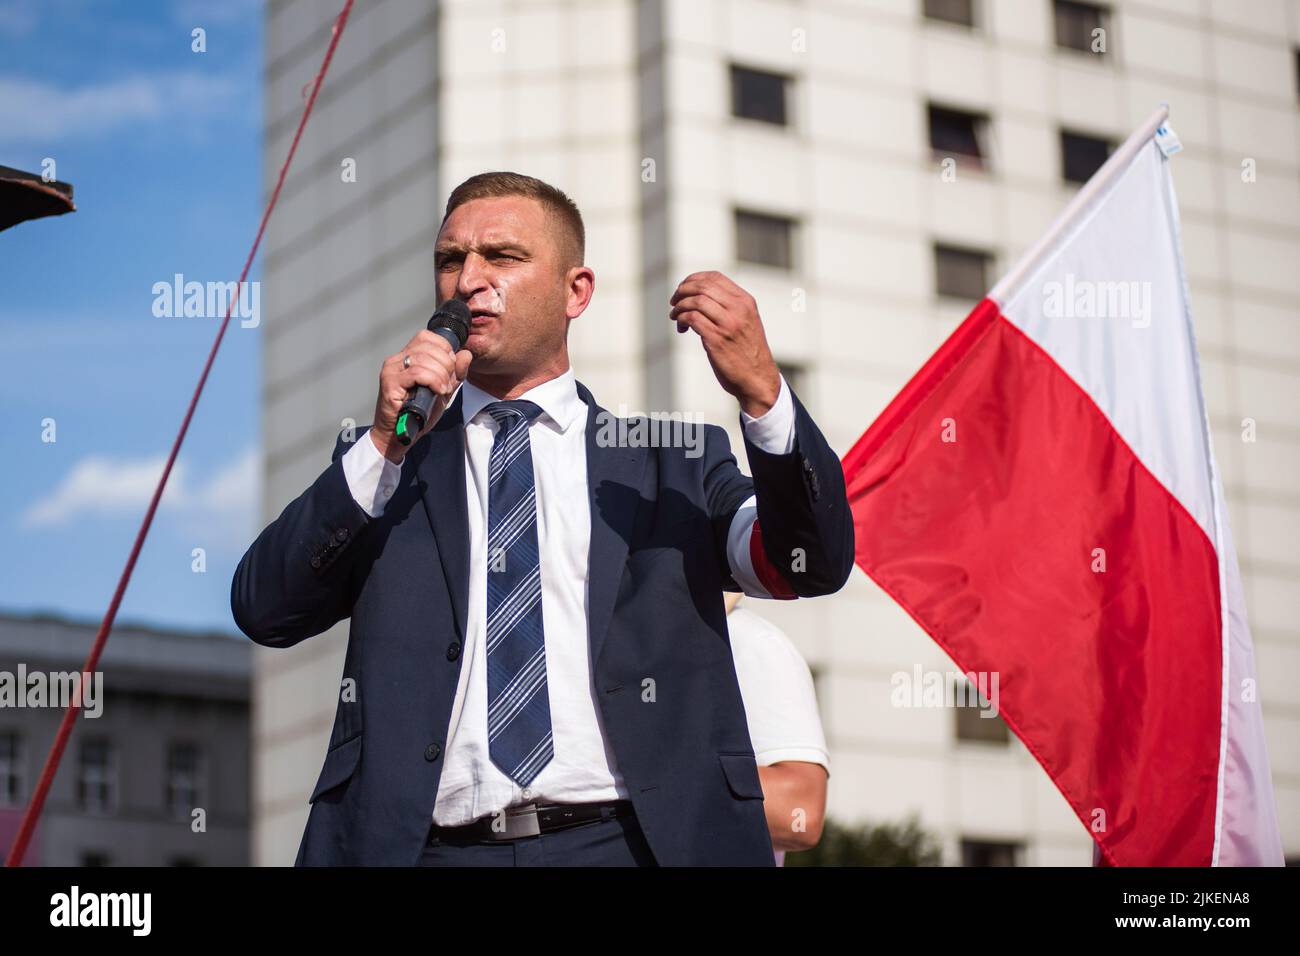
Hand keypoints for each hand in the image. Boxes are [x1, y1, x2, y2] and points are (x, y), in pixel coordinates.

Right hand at [370, 330, 471, 463]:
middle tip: (447, 383)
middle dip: (446, 364)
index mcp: (407, 357)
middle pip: (429, 346)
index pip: (428, 337)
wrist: (398, 436)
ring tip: (441, 390)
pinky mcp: (390, 382)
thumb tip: (466, 354)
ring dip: (441, 375)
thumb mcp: (443, 390)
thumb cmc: (417, 413)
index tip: (450, 368)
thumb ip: (455, 373)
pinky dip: (433, 381)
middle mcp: (397, 359)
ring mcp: (392, 370)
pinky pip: (417, 373)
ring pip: (424, 358)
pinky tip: (437, 391)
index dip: (445, 349)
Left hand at [669, 271, 780, 416]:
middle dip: (682, 291)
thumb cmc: (747, 352)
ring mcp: (728, 324)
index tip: (683, 289)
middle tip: (674, 302)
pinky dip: (682, 319)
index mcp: (745, 302)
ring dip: (679, 306)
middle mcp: (739, 309)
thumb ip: (727, 308)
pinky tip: (682, 328)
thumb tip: (697, 297)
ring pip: (696, 301)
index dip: (693, 279)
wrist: (757, 379)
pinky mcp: (717, 339)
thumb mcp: (744, 322)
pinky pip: (693, 318)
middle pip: (703, 286)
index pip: (715, 277)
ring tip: (675, 316)